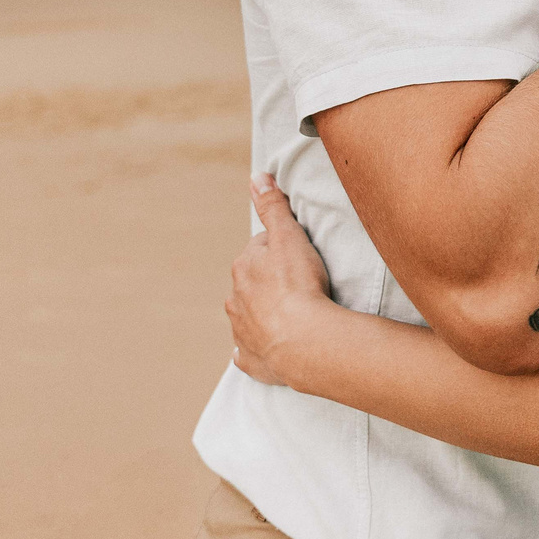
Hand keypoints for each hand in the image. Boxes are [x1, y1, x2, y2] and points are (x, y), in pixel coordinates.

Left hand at [228, 175, 332, 388]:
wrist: (303, 340)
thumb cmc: (298, 284)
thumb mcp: (288, 235)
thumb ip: (273, 206)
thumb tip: (257, 177)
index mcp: (243, 268)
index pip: (259, 250)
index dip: (280, 250)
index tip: (299, 256)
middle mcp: (236, 300)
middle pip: (252, 284)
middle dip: (269, 282)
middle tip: (300, 284)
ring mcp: (242, 332)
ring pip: (248, 317)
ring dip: (263, 314)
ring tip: (292, 314)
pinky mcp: (253, 360)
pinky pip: (249, 352)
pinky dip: (257, 349)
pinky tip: (270, 347)